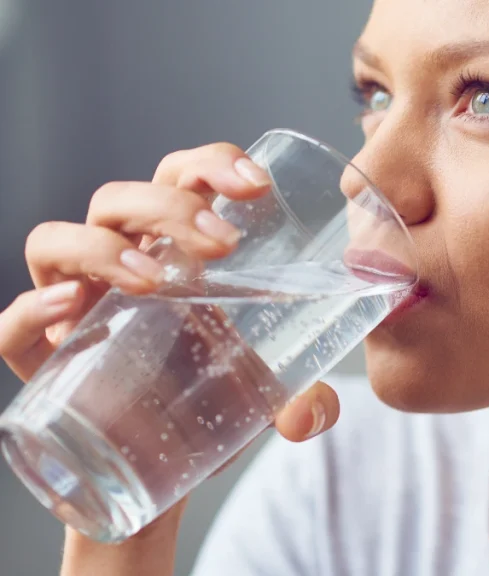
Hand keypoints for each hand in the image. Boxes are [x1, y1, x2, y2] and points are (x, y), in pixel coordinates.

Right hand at [0, 143, 342, 575]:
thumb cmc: (209, 404)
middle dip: (170, 206)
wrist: (159, 471)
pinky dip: (31, 311)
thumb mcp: (267, 395)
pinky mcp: (39, 358)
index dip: (212, 165)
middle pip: (121, 200)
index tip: (256, 185)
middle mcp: (116, 264)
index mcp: (175, 251)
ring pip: (55, 242)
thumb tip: (311, 414)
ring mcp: (72, 307)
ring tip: (153, 279)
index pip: (182, 178)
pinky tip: (71, 311)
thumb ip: (306, 401)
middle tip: (223, 244)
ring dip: (102, 248)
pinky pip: (12, 324)